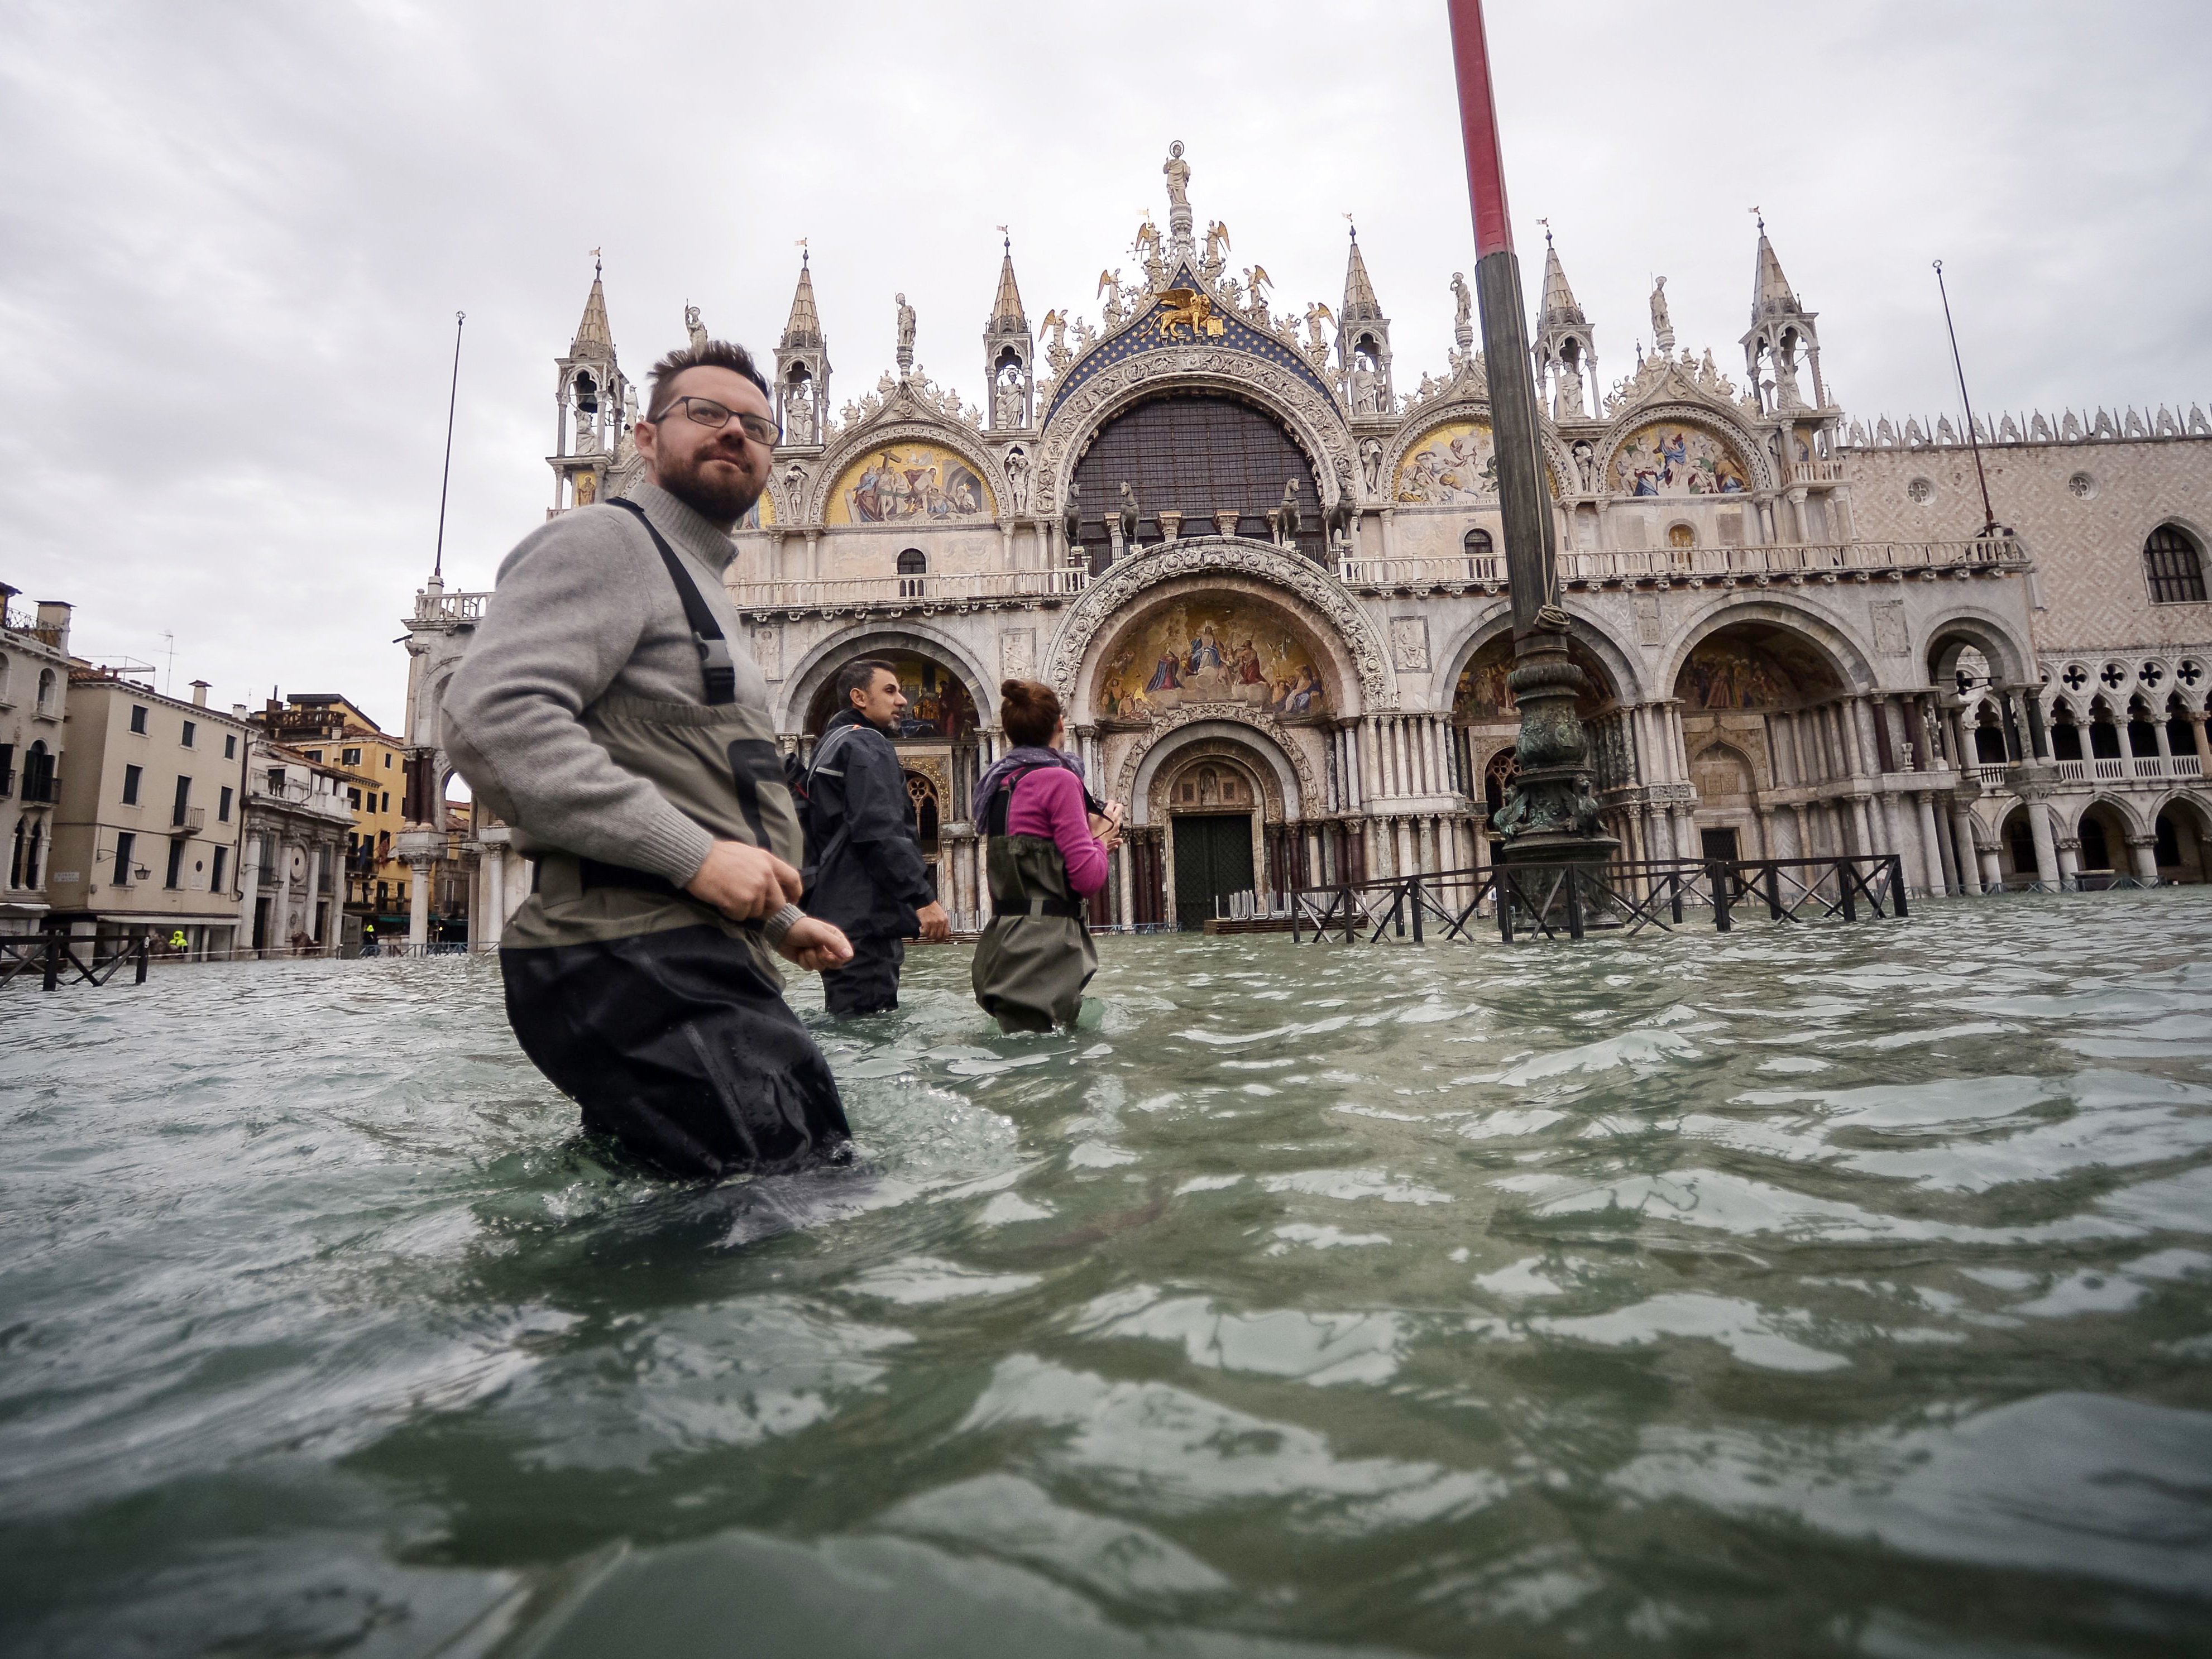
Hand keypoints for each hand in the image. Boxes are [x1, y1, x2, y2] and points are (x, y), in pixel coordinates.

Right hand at [685, 839, 802, 921]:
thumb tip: (772, 884)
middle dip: (766, 909)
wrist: (696, 858)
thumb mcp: (747, 854)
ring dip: (744, 910)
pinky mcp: (741, 901)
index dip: (795, 893)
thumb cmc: (717, 855)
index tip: (792, 901)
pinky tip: (722, 900)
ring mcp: (754, 889)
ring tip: (729, 896)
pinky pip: (741, 916)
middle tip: (751, 907)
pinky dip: (731, 912)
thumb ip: (762, 868)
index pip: (793, 879)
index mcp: (768, 861)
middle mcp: (765, 874)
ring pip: (757, 912)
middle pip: (778, 903)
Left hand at [775, 915, 852, 971]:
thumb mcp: (819, 933)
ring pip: (821, 967)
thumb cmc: (801, 928)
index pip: (846, 954)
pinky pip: (810, 968)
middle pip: (835, 964)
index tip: (828, 954)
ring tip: (805, 948)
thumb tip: (849, 956)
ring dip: (810, 958)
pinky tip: (799, 953)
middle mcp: (829, 948)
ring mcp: (819, 956)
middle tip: (815, 949)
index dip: (838, 957)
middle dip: (823, 958)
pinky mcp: (808, 961)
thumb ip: (834, 944)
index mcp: (835, 938)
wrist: (781, 931)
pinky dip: (803, 961)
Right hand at [914, 900, 952, 942]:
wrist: (924, 901)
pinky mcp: (926, 922)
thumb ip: (942, 923)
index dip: (942, 939)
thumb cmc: (931, 906)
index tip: (939, 941)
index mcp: (945, 919)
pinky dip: (922, 932)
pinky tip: (921, 928)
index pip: (946, 933)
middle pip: (938, 936)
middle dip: (933, 938)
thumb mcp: (941, 914)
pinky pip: (925, 932)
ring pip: (931, 935)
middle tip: (929, 936)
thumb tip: (940, 931)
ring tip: (925, 931)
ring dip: (927, 935)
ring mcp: (934, 922)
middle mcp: (940, 922)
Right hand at [1087, 799, 1124, 843]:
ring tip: (1107, 818)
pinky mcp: (1116, 832)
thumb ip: (1093, 809)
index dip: (1108, 802)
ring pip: (1119, 816)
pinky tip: (1108, 826)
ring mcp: (1117, 825)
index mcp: (1109, 813)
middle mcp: (1115, 818)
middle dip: (1115, 806)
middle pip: (1120, 807)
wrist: (1096, 842)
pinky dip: (1114, 824)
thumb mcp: (1090, 817)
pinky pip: (1117, 825)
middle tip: (1111, 808)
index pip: (1112, 802)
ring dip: (1114, 816)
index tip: (1105, 804)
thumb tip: (1093, 803)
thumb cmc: (1092, 830)